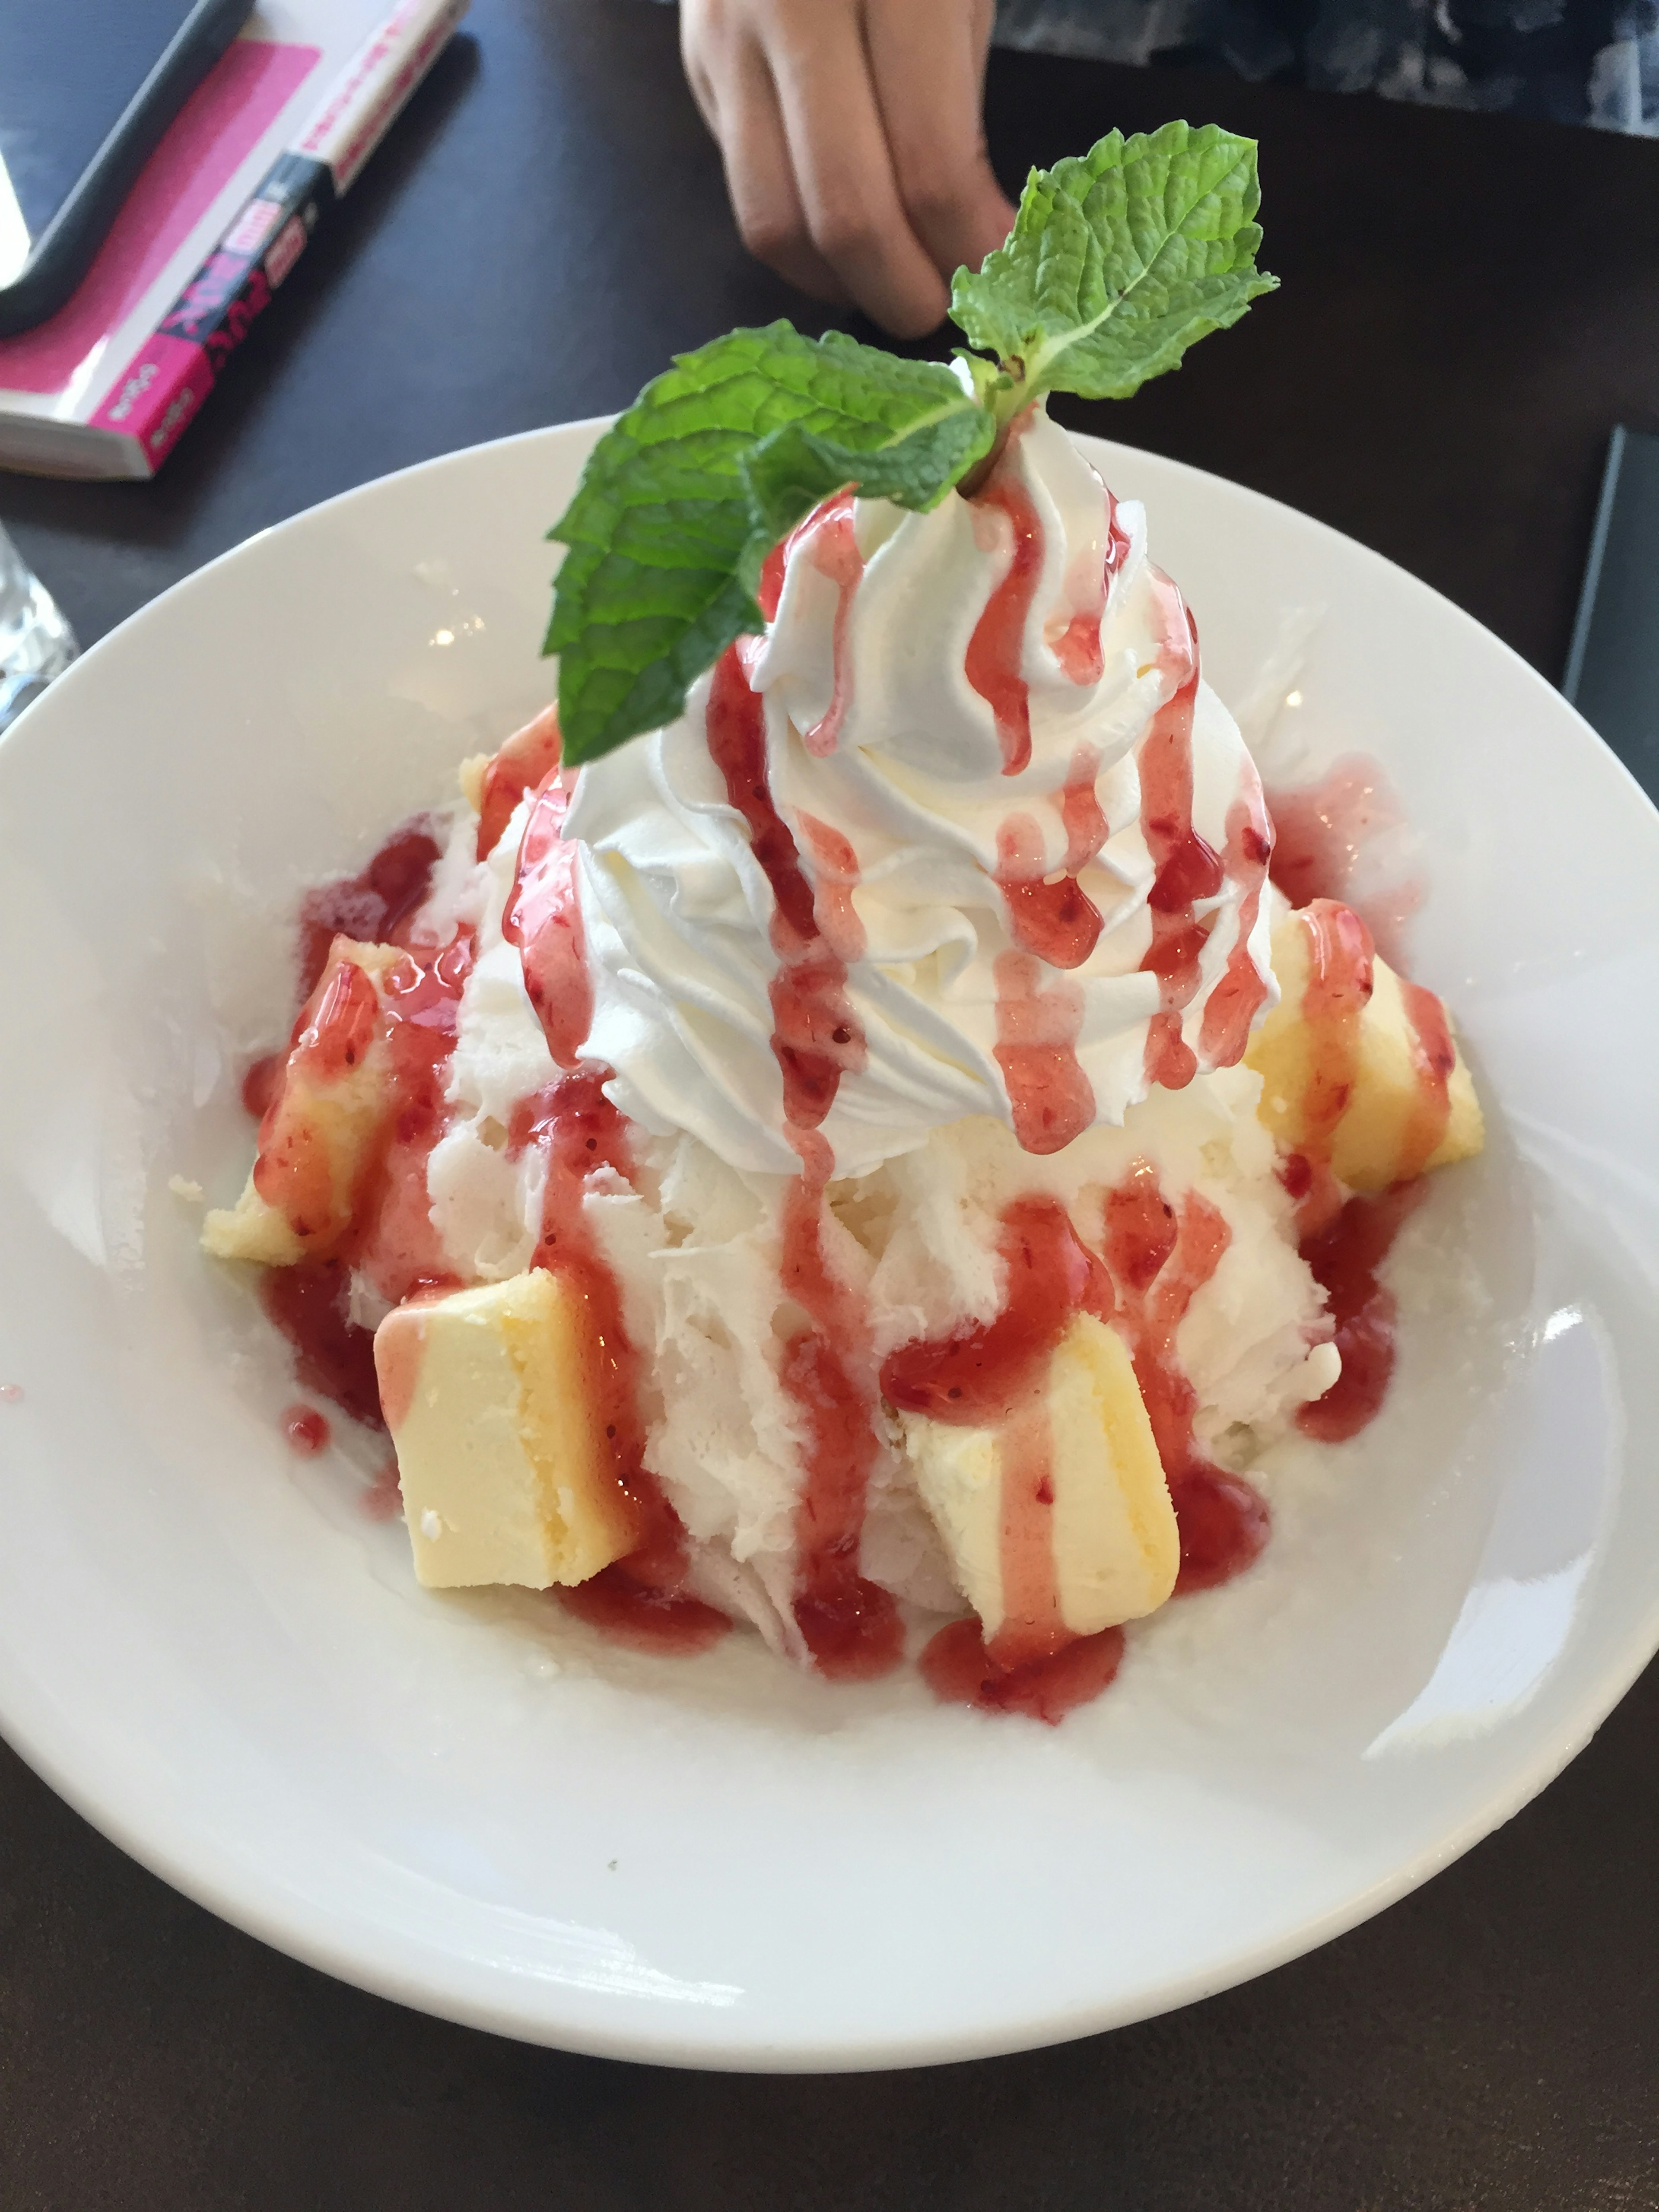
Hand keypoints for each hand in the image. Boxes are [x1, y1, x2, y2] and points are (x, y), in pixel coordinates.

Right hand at [681, 0, 1017, 337]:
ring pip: (771, 220)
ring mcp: (727, 36)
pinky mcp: (696, 59)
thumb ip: (960, 99)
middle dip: (901, 290)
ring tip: (894, 285)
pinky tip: (846, 238)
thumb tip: (972, 233)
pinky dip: (800, 235)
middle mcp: (791, 9)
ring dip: (839, 283)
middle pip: (841, 213)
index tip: (1002, 273)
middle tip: (945, 310)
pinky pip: (743, 182)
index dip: (969, 247)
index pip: (927, 167)